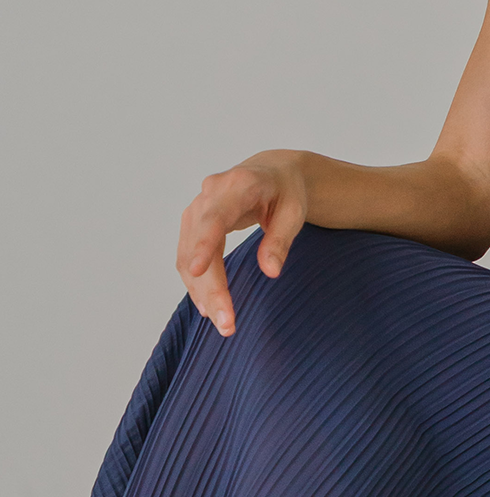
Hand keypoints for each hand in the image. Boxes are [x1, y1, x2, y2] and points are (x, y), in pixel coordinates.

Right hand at [176, 150, 308, 336]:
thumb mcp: (294, 212)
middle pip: (199, 243)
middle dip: (210, 286)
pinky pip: (187, 256)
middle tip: (226, 323)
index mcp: (238, 185)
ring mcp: (198, 208)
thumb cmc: (286, 192)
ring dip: (201, 291)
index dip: (204, 243)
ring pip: (188, 254)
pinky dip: (196, 282)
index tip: (197, 270)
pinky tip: (207, 306)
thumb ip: (280, 240)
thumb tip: (270, 272)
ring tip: (221, 322)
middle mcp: (211, 193)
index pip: (215, 217)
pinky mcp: (193, 223)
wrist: (272, 173)